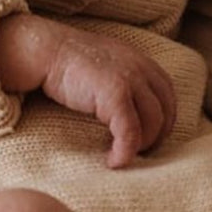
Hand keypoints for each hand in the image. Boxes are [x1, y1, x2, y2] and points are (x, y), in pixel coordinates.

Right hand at [0, 14, 175, 167]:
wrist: (43, 50)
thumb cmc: (70, 65)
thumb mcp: (109, 69)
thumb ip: (128, 85)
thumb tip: (137, 114)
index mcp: (143, 63)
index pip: (168, 99)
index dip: (164, 123)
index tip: (149, 140)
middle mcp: (142, 69)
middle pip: (164, 113)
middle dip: (155, 138)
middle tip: (137, 153)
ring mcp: (130, 80)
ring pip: (152, 125)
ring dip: (140, 146)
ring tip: (122, 155)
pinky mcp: (115, 94)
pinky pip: (130, 132)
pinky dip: (125, 151)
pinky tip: (114, 161)